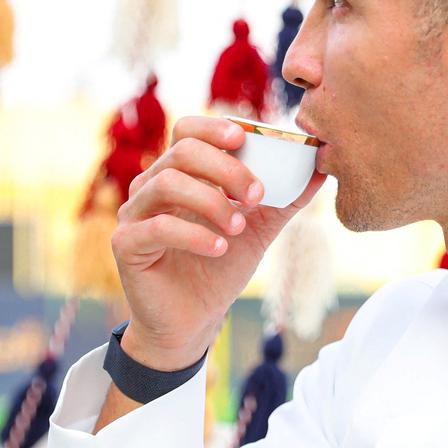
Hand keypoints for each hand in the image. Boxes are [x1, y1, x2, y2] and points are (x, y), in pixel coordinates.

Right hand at [112, 116, 325, 370]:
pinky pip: (158, 227)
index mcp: (179, 173)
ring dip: (212, 201)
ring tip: (239, 227)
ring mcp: (134, 214)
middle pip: (181, 151)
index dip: (214, 128)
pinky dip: (194, 234)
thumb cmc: (220, 268)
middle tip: (258, 195)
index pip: (187, 130)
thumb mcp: (259, 228)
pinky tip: (219, 248)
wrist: (194, 320)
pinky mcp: (126, 245)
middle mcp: (151, 186)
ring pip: (167, 183)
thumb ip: (285, 199)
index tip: (245, 139)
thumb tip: (321, 169)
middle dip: (226, 168)